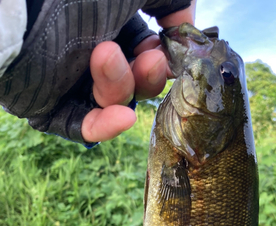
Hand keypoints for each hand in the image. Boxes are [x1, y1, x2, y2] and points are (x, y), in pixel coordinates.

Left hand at [82, 0, 196, 142]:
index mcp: (114, 24)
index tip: (173, 55)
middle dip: (148, 77)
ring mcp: (70, 80)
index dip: (164, 60)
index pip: (147, 54)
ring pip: (111, 103)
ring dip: (120, 87)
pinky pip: (79, 126)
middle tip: (153, 61)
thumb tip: (190, 40)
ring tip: (106, 55)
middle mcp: (93, 53)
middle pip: (134, 84)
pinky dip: (104, 128)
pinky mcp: (49, 102)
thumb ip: (175, 5)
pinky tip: (123, 119)